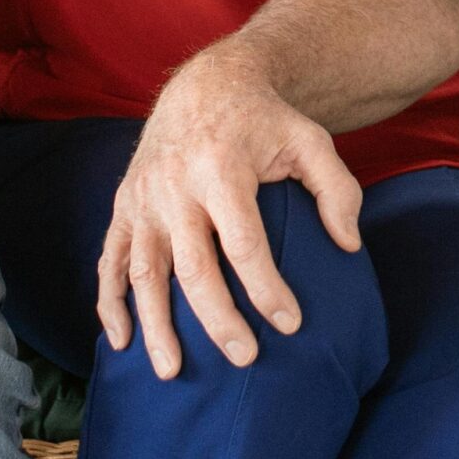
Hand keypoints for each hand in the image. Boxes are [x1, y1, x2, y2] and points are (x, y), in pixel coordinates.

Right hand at [97, 41, 365, 379]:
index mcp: (222, 169)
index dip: (267, 288)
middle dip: (218, 319)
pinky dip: (109, 303)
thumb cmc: (264, 120)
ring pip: (144, 273)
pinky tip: (121, 342)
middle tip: (244, 360)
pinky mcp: (124, 206)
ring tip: (173, 373)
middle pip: (194, 267)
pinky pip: (110, 261)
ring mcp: (144, 199)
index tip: (290, 324)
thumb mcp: (309, 139)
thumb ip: (337, 189)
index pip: (245, 243)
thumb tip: (349, 245)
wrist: (205, 85)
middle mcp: (176, 186)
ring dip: (155, 325)